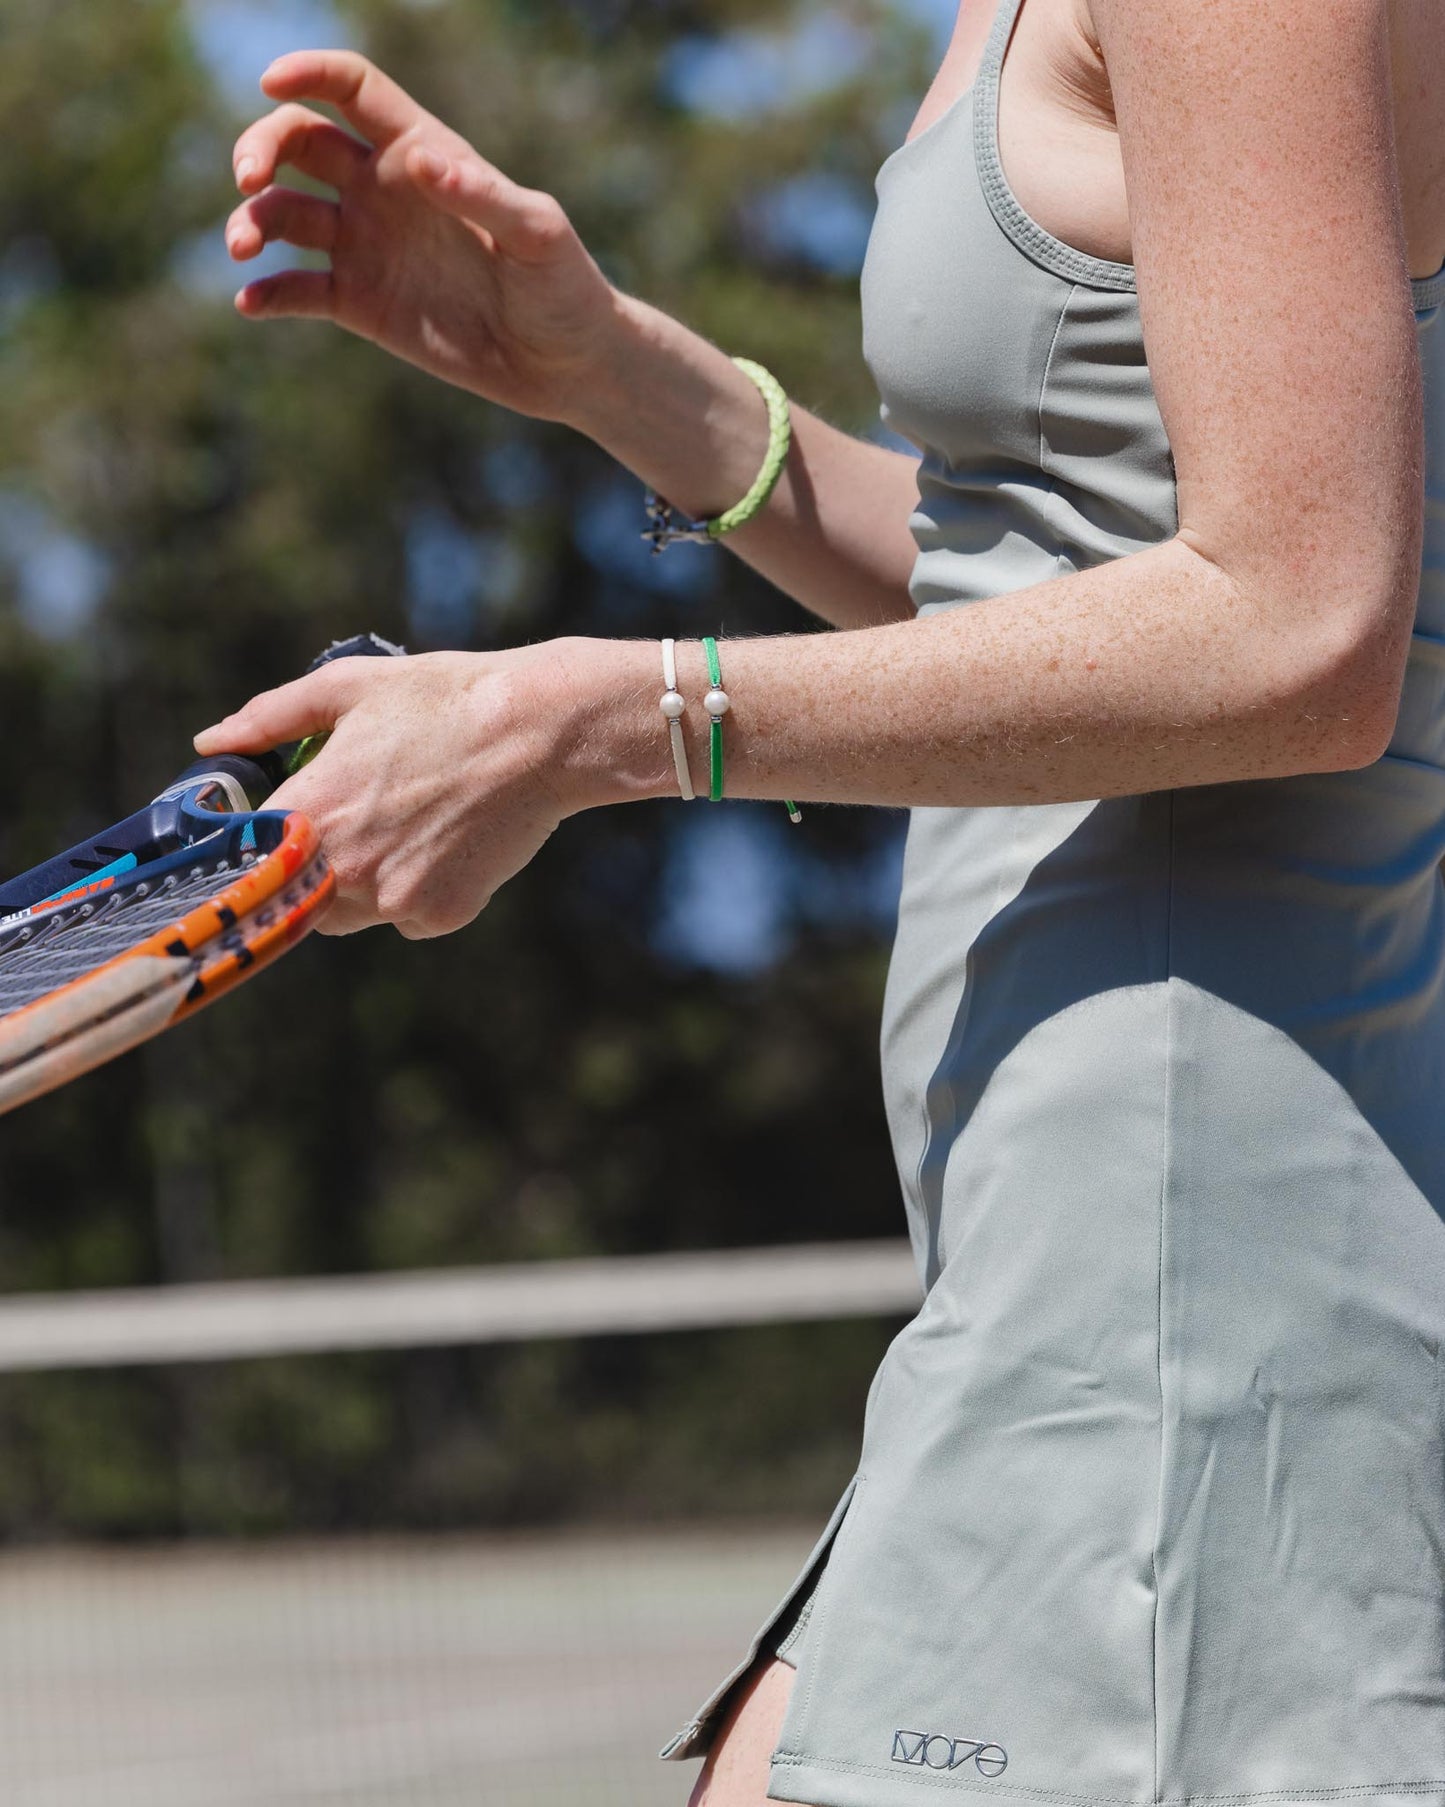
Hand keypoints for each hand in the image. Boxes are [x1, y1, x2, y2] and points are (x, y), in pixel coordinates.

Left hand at [193, 646, 585, 938]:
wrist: (541, 733)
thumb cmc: (444, 699)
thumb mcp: (348, 686)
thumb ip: (269, 718)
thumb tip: (210, 740)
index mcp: (309, 810)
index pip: (244, 856)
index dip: (255, 844)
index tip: (272, 829)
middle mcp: (344, 867)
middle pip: (296, 895)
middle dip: (311, 866)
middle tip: (354, 818)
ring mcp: (393, 898)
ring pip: (350, 914)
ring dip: (360, 883)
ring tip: (405, 824)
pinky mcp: (439, 915)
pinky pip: (406, 918)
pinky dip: (415, 892)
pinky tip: (445, 843)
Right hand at [225, 50, 620, 421]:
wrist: (563, 363)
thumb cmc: (563, 286)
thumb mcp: (536, 234)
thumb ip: (482, 193)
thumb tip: (422, 160)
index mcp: (422, 151)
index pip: (352, 91)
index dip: (308, 74)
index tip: (270, 81)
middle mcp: (383, 190)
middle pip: (299, 142)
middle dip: (260, 149)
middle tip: (247, 181)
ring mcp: (367, 246)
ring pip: (285, 214)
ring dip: (251, 221)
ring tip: (243, 248)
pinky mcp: (361, 303)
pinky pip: (298, 291)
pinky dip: (267, 295)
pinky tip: (250, 303)